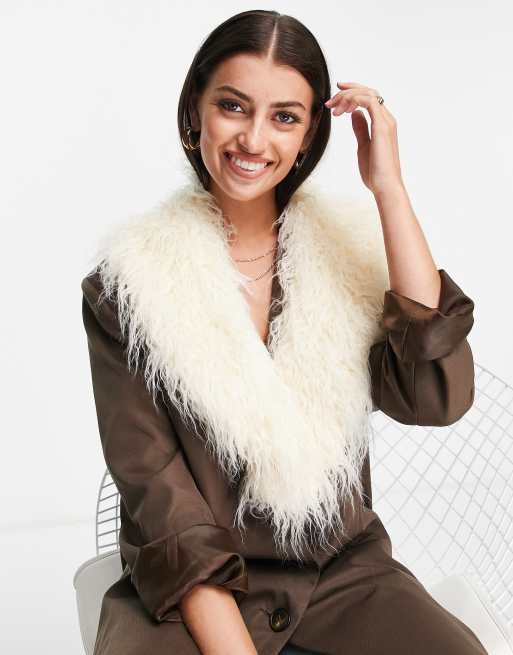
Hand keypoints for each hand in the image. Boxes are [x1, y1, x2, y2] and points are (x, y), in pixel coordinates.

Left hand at [325, 81, 403, 195]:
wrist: (384, 186)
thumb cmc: (375, 172)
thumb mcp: (363, 146)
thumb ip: (360, 129)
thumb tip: (355, 114)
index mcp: (383, 123)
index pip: (369, 99)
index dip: (352, 93)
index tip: (335, 97)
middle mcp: (387, 119)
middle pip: (368, 92)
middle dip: (347, 91)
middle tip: (330, 102)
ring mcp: (386, 121)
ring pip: (368, 94)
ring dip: (348, 96)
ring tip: (333, 109)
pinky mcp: (382, 126)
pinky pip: (368, 102)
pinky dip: (354, 100)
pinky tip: (342, 111)